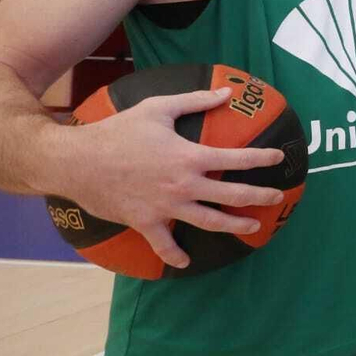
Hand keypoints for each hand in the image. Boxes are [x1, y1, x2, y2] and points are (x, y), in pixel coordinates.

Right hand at [50, 86, 285, 269]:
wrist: (77, 160)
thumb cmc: (118, 131)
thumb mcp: (158, 108)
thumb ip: (195, 100)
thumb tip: (226, 92)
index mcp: (191, 156)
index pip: (238, 158)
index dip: (262, 158)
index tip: (278, 158)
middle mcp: (185, 184)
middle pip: (233, 195)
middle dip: (260, 197)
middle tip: (277, 198)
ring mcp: (167, 206)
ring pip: (210, 221)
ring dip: (234, 226)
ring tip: (253, 228)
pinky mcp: (145, 222)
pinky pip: (164, 244)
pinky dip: (175, 255)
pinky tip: (185, 262)